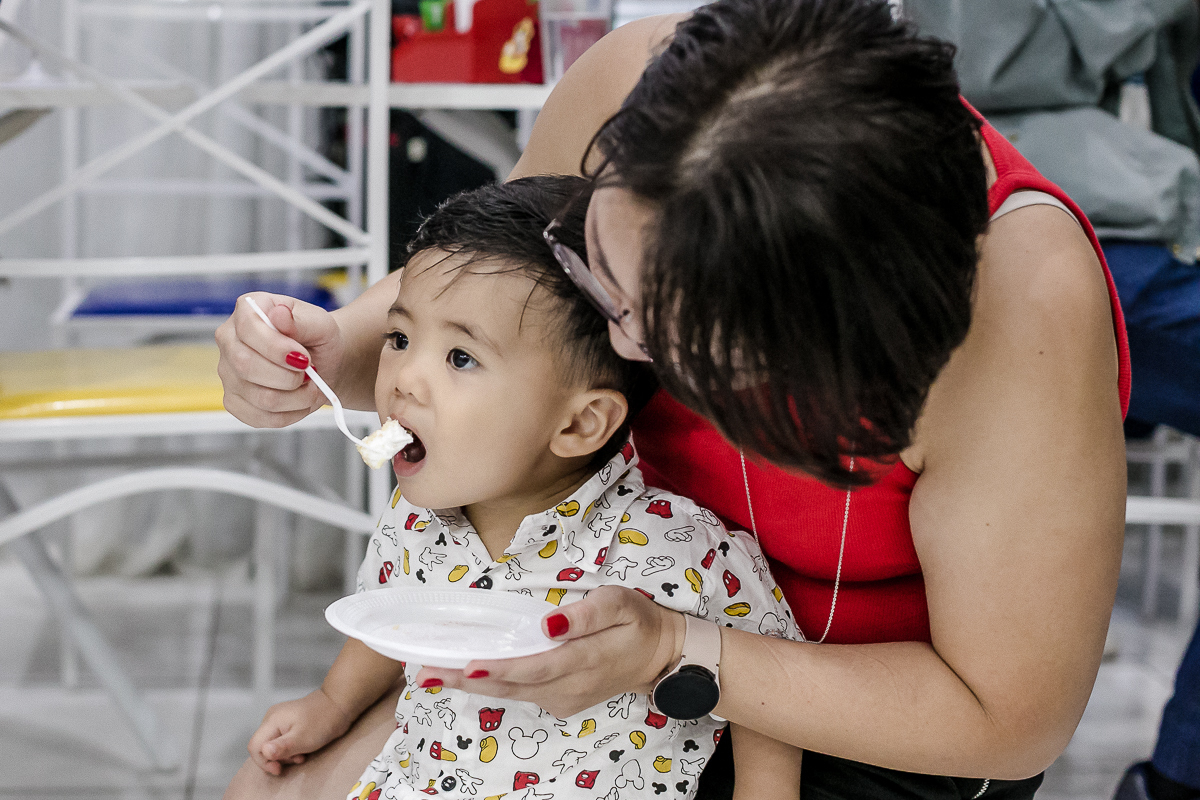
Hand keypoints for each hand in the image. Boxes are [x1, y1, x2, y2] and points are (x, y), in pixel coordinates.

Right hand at [215, 292, 344, 427]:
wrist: (323, 363)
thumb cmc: (318, 338)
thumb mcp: (320, 323)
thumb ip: (301, 320)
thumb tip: (279, 314)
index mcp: (247, 310)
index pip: (248, 328)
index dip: (277, 348)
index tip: (304, 358)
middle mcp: (229, 340)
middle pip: (246, 366)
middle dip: (289, 376)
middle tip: (309, 372)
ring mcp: (228, 373)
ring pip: (259, 397)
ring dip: (296, 397)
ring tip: (310, 385)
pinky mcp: (234, 401)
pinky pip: (259, 418)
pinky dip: (289, 414)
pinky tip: (299, 400)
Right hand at [247, 688, 355, 775]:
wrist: (339, 704)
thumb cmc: (323, 720)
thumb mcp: (303, 738)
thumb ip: (282, 747)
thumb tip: (265, 752)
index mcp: (272, 720)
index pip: (254, 746)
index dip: (264, 762)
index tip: (279, 769)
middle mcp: (272, 718)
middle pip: (262, 746)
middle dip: (277, 758)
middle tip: (296, 759)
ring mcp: (280, 719)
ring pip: (272, 745)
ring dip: (285, 755)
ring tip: (302, 754)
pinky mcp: (288, 722)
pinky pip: (281, 740)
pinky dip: (290, 748)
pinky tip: (303, 749)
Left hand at [414, 585, 685, 718]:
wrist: (662, 657)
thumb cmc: (639, 621)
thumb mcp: (620, 604)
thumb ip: (586, 614)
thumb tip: (549, 624)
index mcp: (583, 661)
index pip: (532, 667)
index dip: (497, 667)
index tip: (464, 665)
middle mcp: (568, 687)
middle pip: (510, 685)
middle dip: (465, 680)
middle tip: (424, 672)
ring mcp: (563, 698)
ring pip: (510, 693)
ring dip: (470, 684)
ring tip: (431, 673)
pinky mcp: (560, 700)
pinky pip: (521, 693)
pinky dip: (491, 683)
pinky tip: (465, 674)